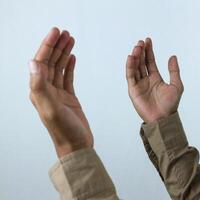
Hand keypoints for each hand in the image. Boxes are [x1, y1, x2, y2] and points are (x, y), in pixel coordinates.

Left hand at [29, 27, 92, 156]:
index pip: (42, 62)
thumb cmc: (64, 131)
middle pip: (50, 62)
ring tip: (71, 40)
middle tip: (65, 32)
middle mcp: (46, 90)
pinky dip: (69, 66)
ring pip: (59, 68)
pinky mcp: (68, 97)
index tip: (56, 33)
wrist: (76, 146)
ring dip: (64, 53)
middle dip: (57, 46)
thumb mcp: (51, 109)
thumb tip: (33, 63)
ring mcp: (58, 94)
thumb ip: (40, 87)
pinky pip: (67, 77)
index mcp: (39, 91)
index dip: (48, 46)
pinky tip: (72, 58)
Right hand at [126, 38, 183, 122]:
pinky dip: (129, 67)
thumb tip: (173, 56)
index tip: (148, 40)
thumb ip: (174, 71)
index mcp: (155, 78)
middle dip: (141, 52)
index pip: (150, 61)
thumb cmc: (170, 104)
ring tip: (137, 47)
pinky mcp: (133, 90)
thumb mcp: (176, 85)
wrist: (163, 118)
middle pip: (141, 62)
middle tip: (141, 42)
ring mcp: (139, 84)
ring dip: (135, 57)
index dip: (149, 51)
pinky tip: (131, 58)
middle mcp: (146, 80)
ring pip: (135, 67)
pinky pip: (130, 76)